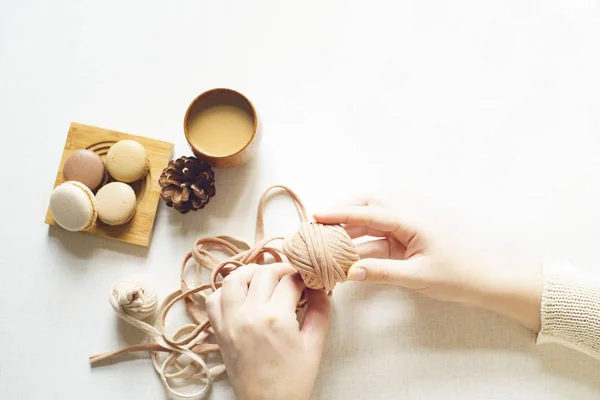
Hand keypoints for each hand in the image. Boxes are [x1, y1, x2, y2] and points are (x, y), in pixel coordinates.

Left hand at [206, 263, 329, 399]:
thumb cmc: (293, 380)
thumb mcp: (314, 345)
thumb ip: (320, 310)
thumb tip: (321, 286)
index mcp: (276, 318)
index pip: (291, 280)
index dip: (304, 276)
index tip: (310, 280)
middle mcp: (249, 314)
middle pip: (264, 273)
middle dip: (282, 270)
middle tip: (292, 279)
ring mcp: (230, 321)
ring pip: (234, 278)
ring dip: (251, 273)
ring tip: (265, 280)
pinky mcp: (219, 330)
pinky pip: (214, 299)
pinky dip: (226, 291)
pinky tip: (242, 296)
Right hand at [314, 199, 542, 330]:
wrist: (488, 281)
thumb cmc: (459, 275)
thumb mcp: (418, 276)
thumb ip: (381, 272)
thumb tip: (349, 271)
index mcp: (410, 221)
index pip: (368, 213)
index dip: (340, 214)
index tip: (316, 215)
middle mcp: (405, 219)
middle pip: (366, 208)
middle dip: (340, 214)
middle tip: (316, 225)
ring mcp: (404, 230)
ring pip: (369, 224)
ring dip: (347, 231)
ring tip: (323, 241)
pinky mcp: (404, 243)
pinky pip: (376, 240)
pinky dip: (359, 246)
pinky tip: (344, 256)